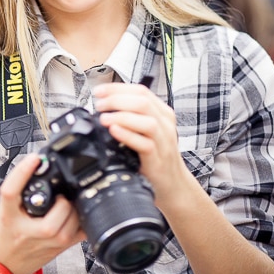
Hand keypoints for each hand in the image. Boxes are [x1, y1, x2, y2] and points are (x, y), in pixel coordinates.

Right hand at [0, 153, 85, 273]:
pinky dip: (83, 220)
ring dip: (74, 210)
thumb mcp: (8, 208)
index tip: (34, 158)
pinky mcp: (60, 248)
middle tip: (59, 197)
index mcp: (10, 216)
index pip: (11, 192)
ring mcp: (46, 243)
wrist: (7, 261)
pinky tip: (74, 215)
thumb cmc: (10, 231)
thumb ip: (21, 187)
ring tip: (66, 205)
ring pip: (71, 224)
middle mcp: (28, 231)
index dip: (23, 172)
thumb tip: (39, 162)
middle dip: (62, 201)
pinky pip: (81, 231)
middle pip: (54, 214)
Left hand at [93, 82, 190, 208]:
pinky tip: (114, 132)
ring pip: (146, 120)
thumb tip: (105, 108)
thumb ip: (133, 118)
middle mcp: (165, 124)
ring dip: (122, 116)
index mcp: (162, 114)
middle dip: (117, 100)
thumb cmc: (157, 157)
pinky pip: (145, 144)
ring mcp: (163, 142)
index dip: (118, 88)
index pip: (141, 91)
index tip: (99, 90)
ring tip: (103, 118)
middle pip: (143, 102)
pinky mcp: (157, 159)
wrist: (174, 185)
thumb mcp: (148, 133)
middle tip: (99, 105)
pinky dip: (128, 135)